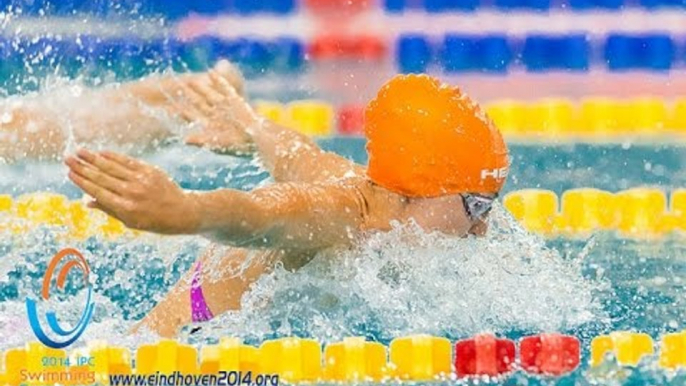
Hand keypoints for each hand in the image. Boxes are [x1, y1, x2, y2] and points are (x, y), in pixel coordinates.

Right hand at [65, 149, 200, 234]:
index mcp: (125, 208)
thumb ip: (109, 210)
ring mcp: (141, 180)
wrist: (183, 212)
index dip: (82, 182)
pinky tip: (101, 152)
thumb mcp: (131, 222)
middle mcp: (132, 193)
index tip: (69, 174)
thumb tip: (87, 201)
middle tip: (67, 158)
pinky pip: (128, 162)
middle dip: (83, 167)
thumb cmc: (155, 221)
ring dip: (94, 158)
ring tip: (79, 152)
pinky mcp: (150, 171)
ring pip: (112, 167)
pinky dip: (114, 157)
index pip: (98, 192)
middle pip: (102, 177)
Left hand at [167, 67, 261, 155]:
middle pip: (199, 103)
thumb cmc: (238, 146)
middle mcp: (217, 116)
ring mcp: (226, 108)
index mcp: (210, 127)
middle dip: (188, 95)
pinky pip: (225, 88)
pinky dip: (218, 80)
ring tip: (189, 78)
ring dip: (200, 87)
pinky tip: (210, 72)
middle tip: (176, 86)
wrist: (259, 139)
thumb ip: (200, 140)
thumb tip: (183, 139)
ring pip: (210, 95)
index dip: (181, 110)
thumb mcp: (216, 143)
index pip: (193, 116)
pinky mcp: (236, 100)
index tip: (168, 105)